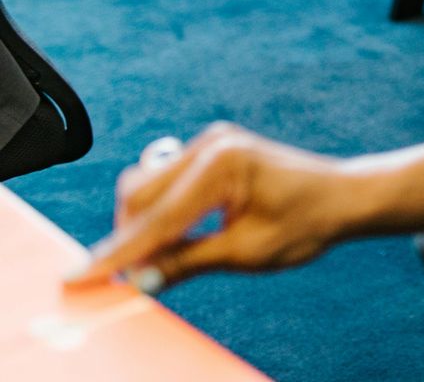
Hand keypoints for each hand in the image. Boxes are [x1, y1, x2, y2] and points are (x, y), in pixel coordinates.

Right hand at [64, 125, 423, 292]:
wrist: (342, 196)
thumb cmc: (306, 223)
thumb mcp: (247, 253)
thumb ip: (188, 263)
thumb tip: (138, 282)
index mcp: (224, 163)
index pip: (158, 217)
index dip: (118, 254)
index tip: (80, 278)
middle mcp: (212, 143)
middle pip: (139, 194)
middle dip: (130, 238)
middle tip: (135, 279)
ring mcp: (209, 142)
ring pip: (145, 186)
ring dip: (143, 224)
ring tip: (164, 260)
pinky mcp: (209, 150)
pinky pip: (165, 181)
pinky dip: (160, 211)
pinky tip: (176, 238)